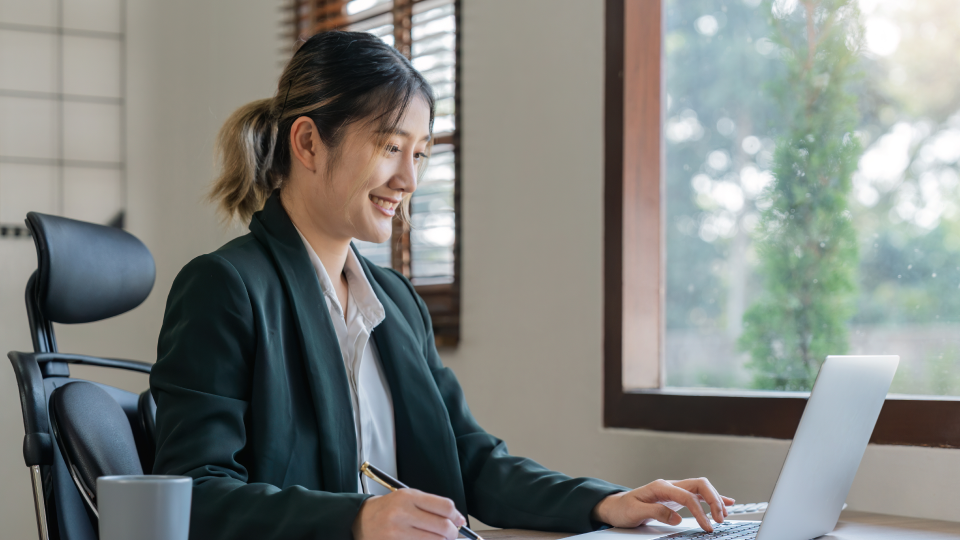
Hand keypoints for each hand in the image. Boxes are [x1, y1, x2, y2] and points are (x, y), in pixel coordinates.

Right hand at [352, 488, 466, 539]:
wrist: (360, 521)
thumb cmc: (387, 509)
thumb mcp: (408, 498)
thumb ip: (432, 505)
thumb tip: (458, 519)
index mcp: (408, 497)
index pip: (445, 507)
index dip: (456, 516)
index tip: (458, 521)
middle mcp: (403, 513)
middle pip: (443, 526)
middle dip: (453, 533)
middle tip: (452, 534)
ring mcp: (397, 532)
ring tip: (438, 538)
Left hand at [591, 478, 734, 531]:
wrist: (615, 506)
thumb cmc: (623, 509)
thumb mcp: (635, 512)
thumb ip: (656, 512)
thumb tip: (677, 518)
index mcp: (661, 487)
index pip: (687, 496)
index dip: (700, 511)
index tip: (707, 526)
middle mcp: (669, 486)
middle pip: (699, 485)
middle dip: (714, 500)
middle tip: (720, 520)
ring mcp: (674, 490)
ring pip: (701, 488)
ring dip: (715, 499)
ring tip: (723, 516)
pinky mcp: (676, 497)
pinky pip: (698, 495)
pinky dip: (713, 498)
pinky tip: (727, 502)